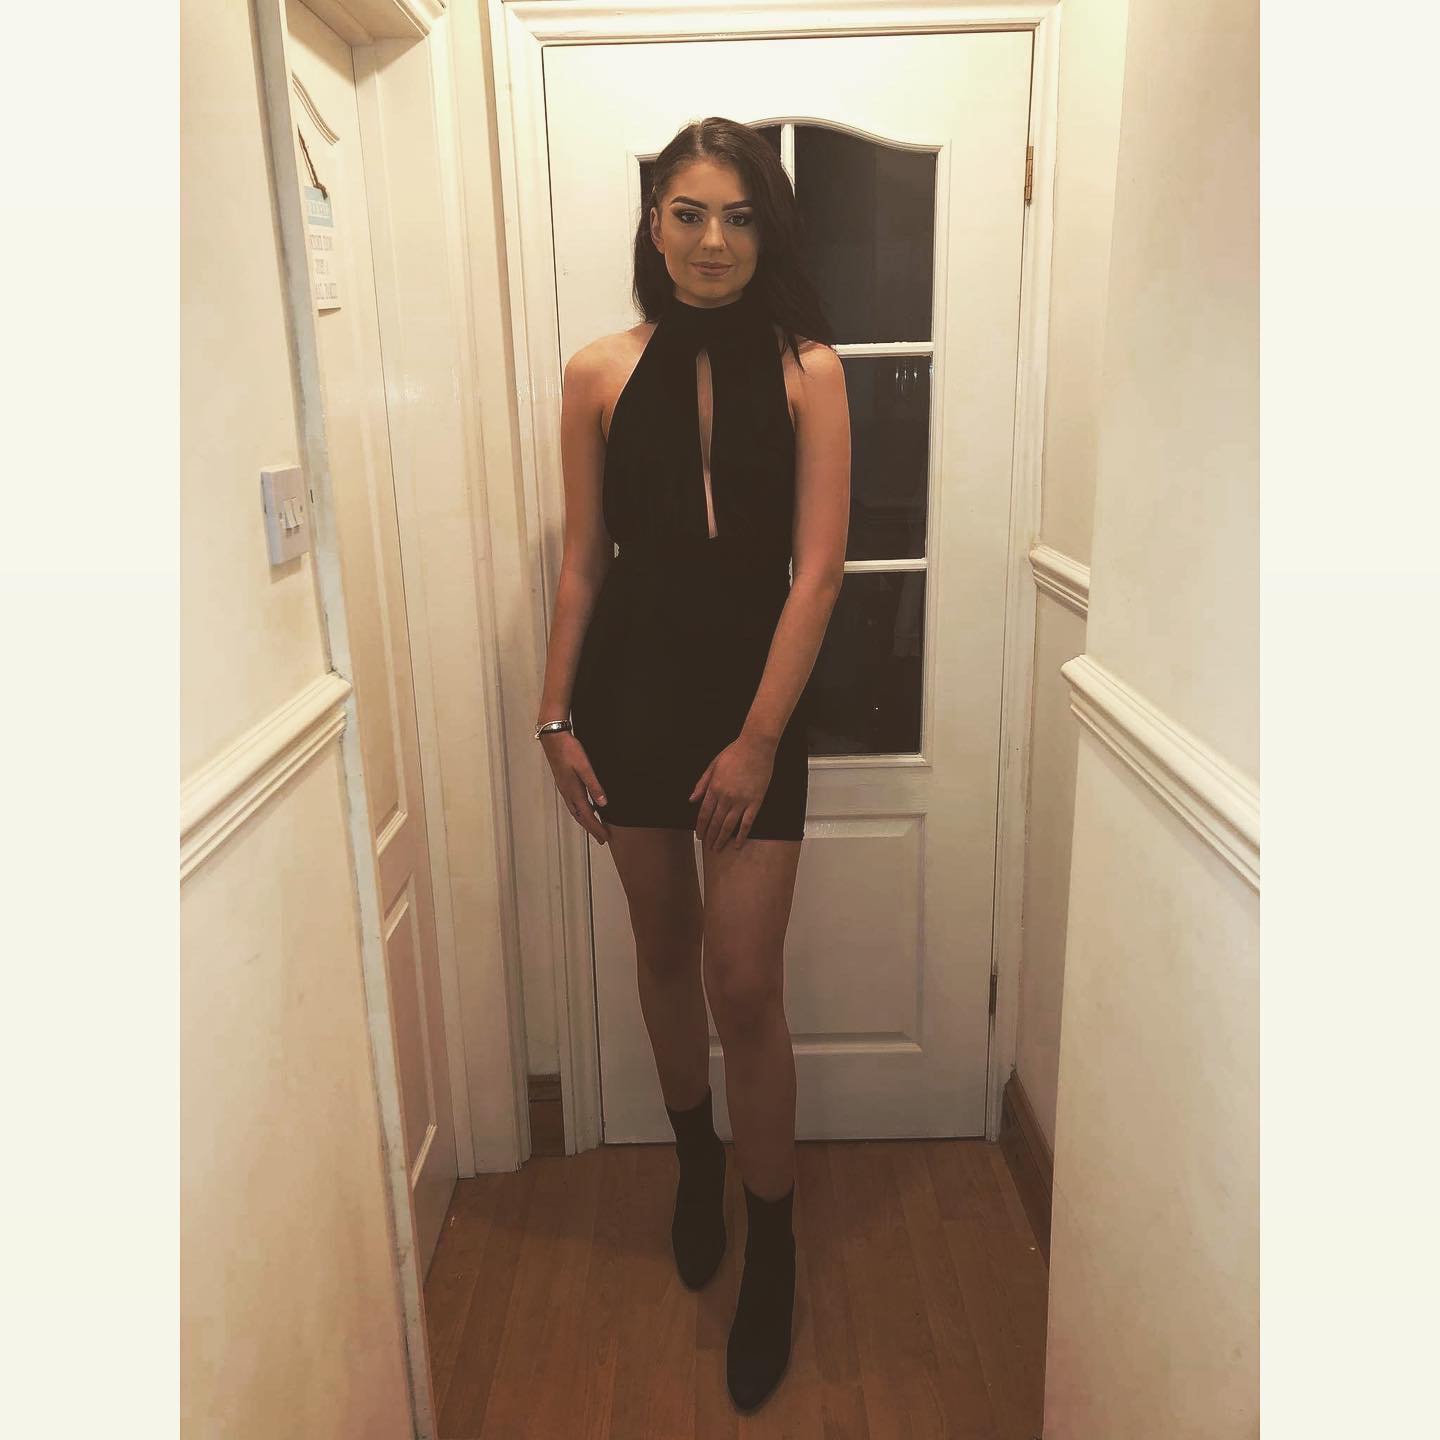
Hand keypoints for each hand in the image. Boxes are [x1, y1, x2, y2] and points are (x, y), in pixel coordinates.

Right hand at [540, 732, 609, 845]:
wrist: (553, 739)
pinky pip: (573, 803)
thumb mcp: (585, 767)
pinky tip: (586, 808)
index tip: (605, 837)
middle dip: (591, 829)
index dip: (596, 828)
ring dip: (585, 821)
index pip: (587, 816)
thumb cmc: (568, 750)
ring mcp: (565, 788)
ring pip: (576, 811)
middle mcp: (568, 793)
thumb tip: (603, 803)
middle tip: (601, 838)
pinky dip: (581, 811)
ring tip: (594, 828)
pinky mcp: (564, 783)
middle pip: (580, 817)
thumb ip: (594, 785)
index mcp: (573, 791)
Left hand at [689, 733, 775, 850]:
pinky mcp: (755, 802)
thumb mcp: (713, 765)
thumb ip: (702, 783)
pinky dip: (741, 835)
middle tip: (707, 846)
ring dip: (721, 839)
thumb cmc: (734, 753)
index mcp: (714, 788)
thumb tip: (692, 799)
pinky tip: (737, 844)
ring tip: (717, 849)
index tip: (698, 836)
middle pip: (714, 822)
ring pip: (728, 826)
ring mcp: (741, 801)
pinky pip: (747, 823)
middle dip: (709, 836)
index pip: (703, 813)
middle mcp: (725, 797)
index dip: (700, 827)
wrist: (756, 746)